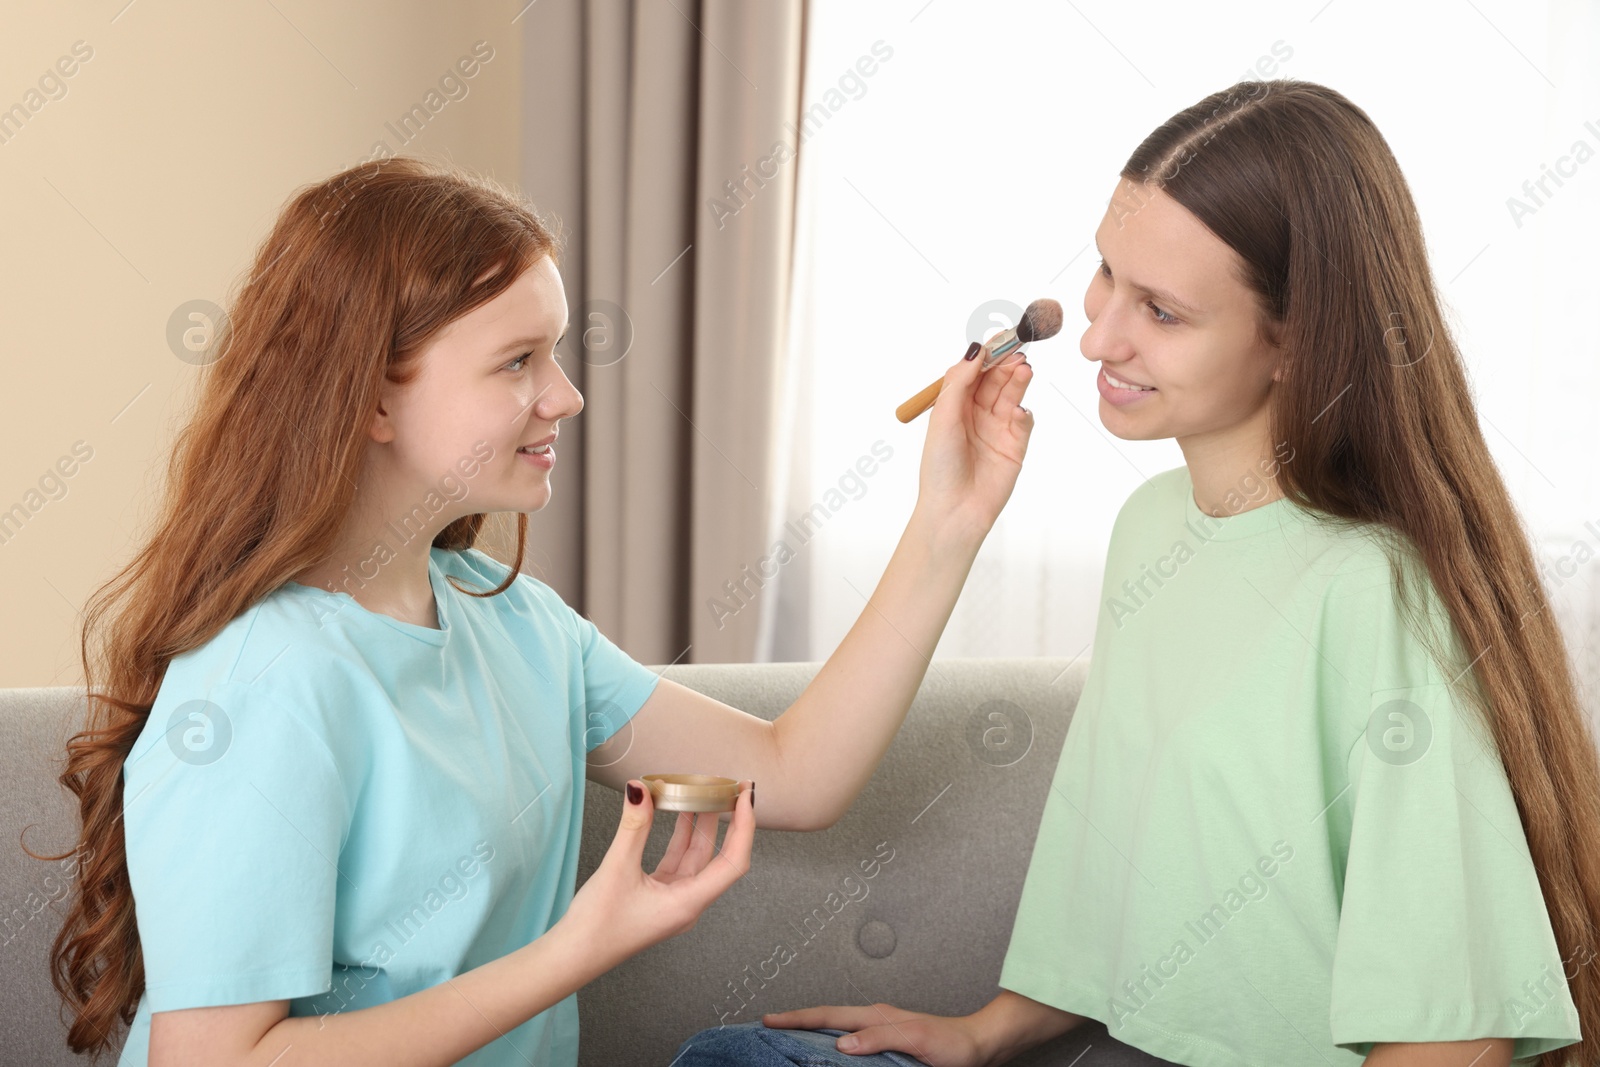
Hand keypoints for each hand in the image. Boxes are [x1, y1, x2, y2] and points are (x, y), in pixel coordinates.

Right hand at [558, 779, 753, 975]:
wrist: (573, 956)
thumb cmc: (597, 924)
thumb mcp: (617, 868)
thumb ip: (633, 826)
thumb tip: (640, 788)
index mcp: (689, 903)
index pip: (734, 862)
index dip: (744, 826)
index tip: (744, 796)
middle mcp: (688, 903)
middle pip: (719, 857)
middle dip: (726, 820)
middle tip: (728, 786)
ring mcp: (674, 901)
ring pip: (697, 858)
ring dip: (700, 826)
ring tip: (703, 793)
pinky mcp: (659, 898)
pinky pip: (678, 862)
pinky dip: (680, 838)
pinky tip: (676, 816)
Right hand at [761, 1002, 990, 1066]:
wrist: (978, 1047)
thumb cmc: (952, 1044)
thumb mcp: (915, 1039)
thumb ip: (879, 1038)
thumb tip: (842, 1041)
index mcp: (876, 1016)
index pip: (828, 1015)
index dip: (797, 1018)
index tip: (770, 1019)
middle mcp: (874, 1020)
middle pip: (825, 1018)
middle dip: (795, 1021)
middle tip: (768, 1025)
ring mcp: (879, 1032)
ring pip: (836, 1029)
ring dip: (811, 1032)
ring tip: (787, 1037)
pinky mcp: (886, 1046)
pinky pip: (850, 1041)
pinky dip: (831, 1043)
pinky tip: (827, 1053)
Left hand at [916, 344, 1035, 546]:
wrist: (954, 510)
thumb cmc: (940, 468)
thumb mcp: (943, 418)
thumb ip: (959, 383)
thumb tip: (975, 352)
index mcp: (954, 407)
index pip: (974, 372)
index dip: (987, 355)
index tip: (999, 338)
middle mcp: (975, 415)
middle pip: (995, 380)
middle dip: (1005, 363)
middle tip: (1017, 350)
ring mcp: (996, 429)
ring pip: (1011, 396)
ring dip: (1017, 381)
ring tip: (1023, 369)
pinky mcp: (1014, 446)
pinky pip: (1024, 422)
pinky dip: (1024, 413)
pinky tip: (1019, 411)